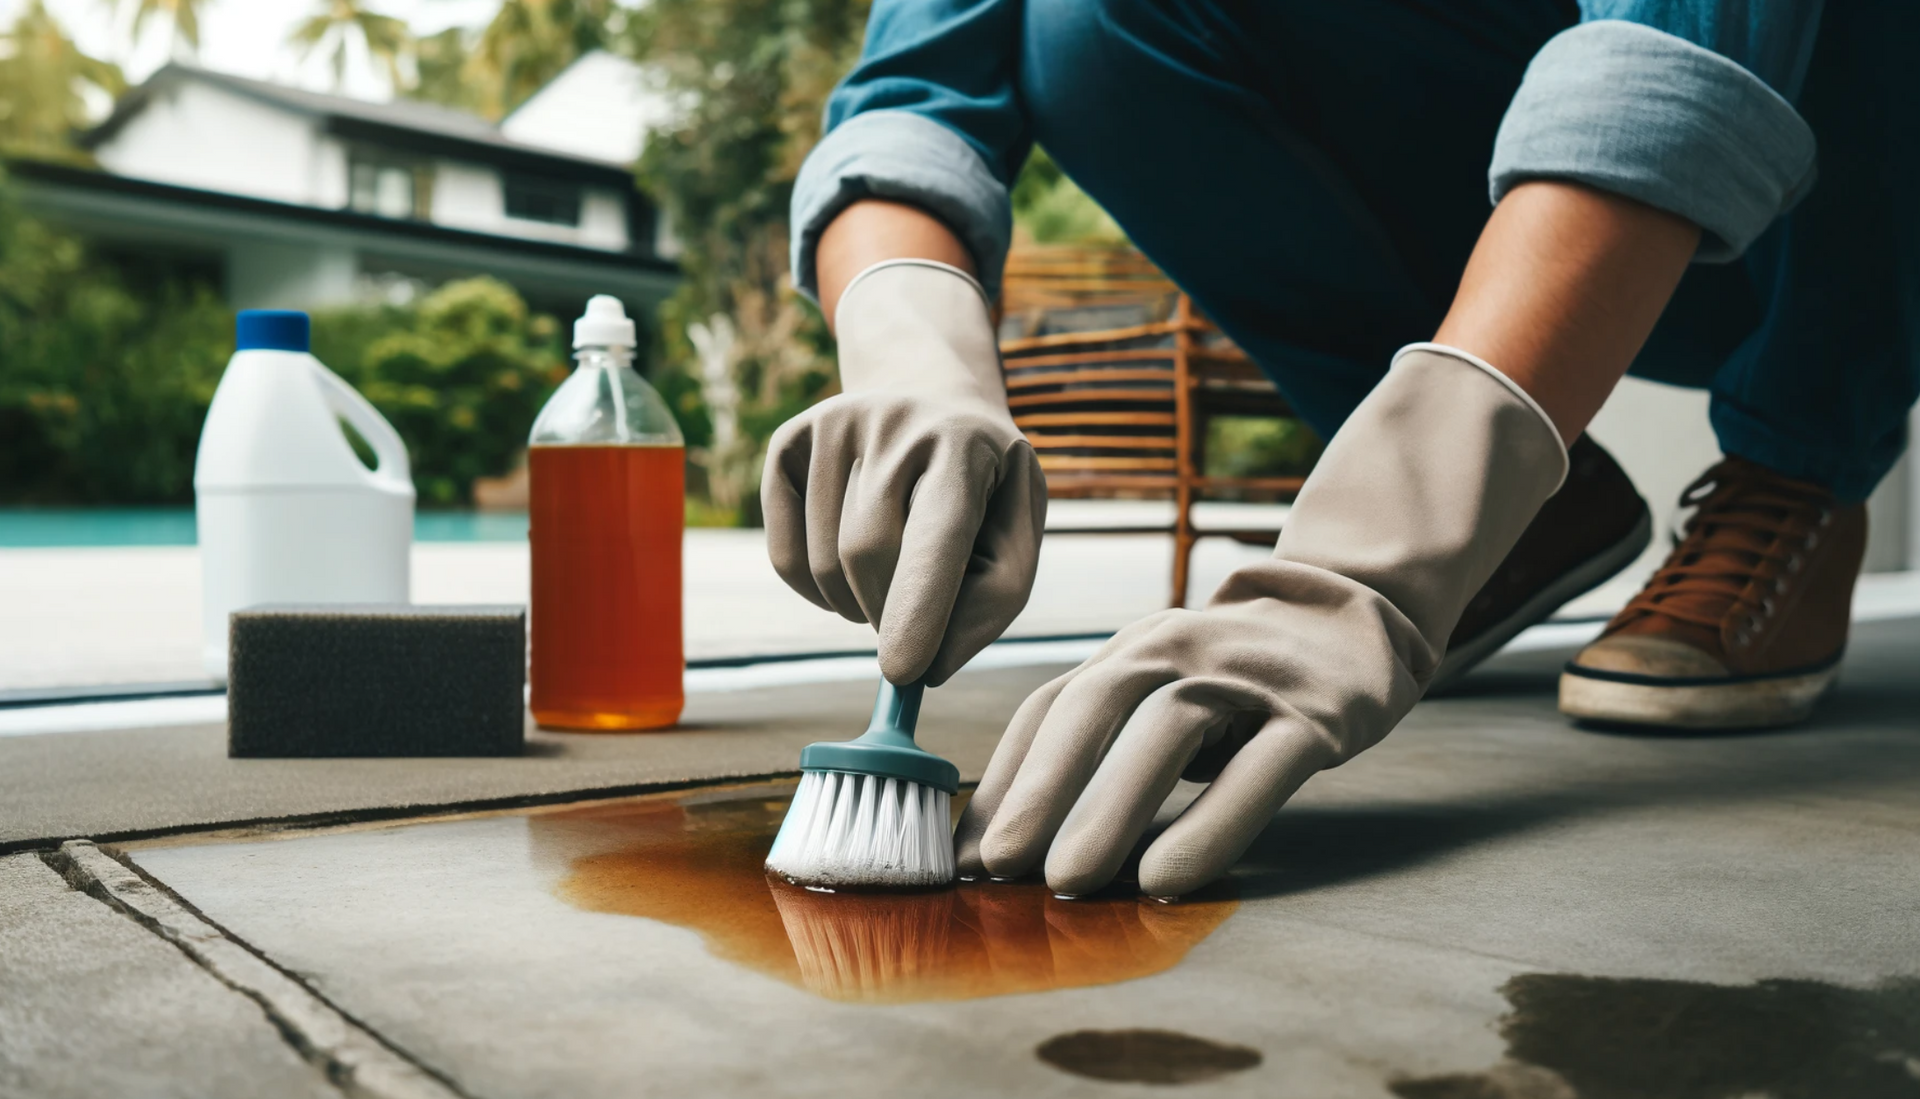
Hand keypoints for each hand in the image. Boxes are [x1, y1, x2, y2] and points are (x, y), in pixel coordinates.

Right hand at [762, 260, 1046, 685]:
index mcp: (964, 447)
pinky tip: (849, 572)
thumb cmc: (983, 491)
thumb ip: (991, 605)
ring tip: (891, 581)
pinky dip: (816, 593)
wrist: (932, 403)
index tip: (902, 673)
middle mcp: (895, 422)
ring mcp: (833, 424)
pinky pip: (784, 558)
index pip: (937, 535)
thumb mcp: (1015, 534)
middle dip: (891, 613)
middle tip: (915, 623)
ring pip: (826, 564)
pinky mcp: (788, 441)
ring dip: (857, 607)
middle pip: (870, 556)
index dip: (919, 606)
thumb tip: (926, 669)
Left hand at [954, 345, 1567, 896]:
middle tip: (996, 866)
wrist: (1352, 613)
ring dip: (1107, 809)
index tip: (960, 848)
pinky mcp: (1315, 715)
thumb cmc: (1232, 674)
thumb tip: (1010, 831)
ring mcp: (1247, 677)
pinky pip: (1258, 771)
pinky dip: (1209, 825)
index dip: (1001, 776)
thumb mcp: (1158, 685)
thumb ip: (1098, 740)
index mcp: (1128, 649)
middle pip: (1093, 709)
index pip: (1050, 706)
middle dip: (1037, 790)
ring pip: (1165, 733)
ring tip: (1065, 880)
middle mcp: (1176, 649)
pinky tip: (1168, 877)